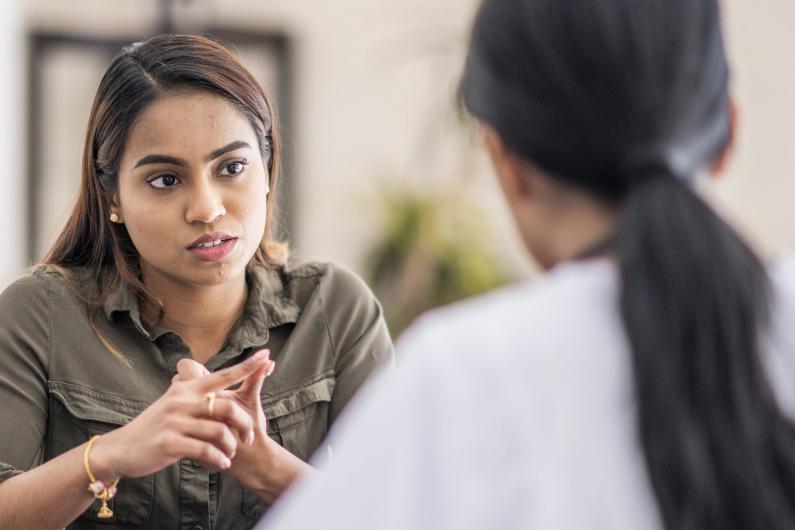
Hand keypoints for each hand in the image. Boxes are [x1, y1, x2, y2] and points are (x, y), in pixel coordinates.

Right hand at [89, 350, 271, 482]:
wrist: (122, 448)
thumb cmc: (155, 427)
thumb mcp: (174, 405)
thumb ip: (196, 398)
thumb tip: (220, 393)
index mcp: (187, 388)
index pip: (223, 374)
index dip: (247, 365)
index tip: (267, 355)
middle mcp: (182, 400)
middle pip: (228, 408)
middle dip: (245, 425)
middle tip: (249, 438)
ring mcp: (175, 421)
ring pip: (220, 432)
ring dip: (231, 446)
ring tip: (231, 454)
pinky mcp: (170, 443)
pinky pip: (206, 450)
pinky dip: (219, 459)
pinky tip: (221, 464)